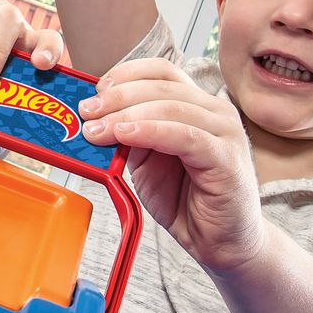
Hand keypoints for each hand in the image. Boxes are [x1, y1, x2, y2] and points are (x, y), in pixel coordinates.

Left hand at [79, 58, 262, 274]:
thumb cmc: (186, 200)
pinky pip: (184, 135)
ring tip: (96, 129)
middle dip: (117, 96)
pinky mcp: (226, 157)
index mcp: (197, 105)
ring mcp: (225, 132)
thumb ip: (130, 135)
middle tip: (86, 111)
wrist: (219, 242)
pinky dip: (150, 131)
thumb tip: (97, 117)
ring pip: (170, 107)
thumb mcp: (147, 161)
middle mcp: (215, 112)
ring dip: (126, 114)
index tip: (95, 89)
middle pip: (162, 86)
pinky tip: (125, 136)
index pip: (161, 71)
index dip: (126, 74)